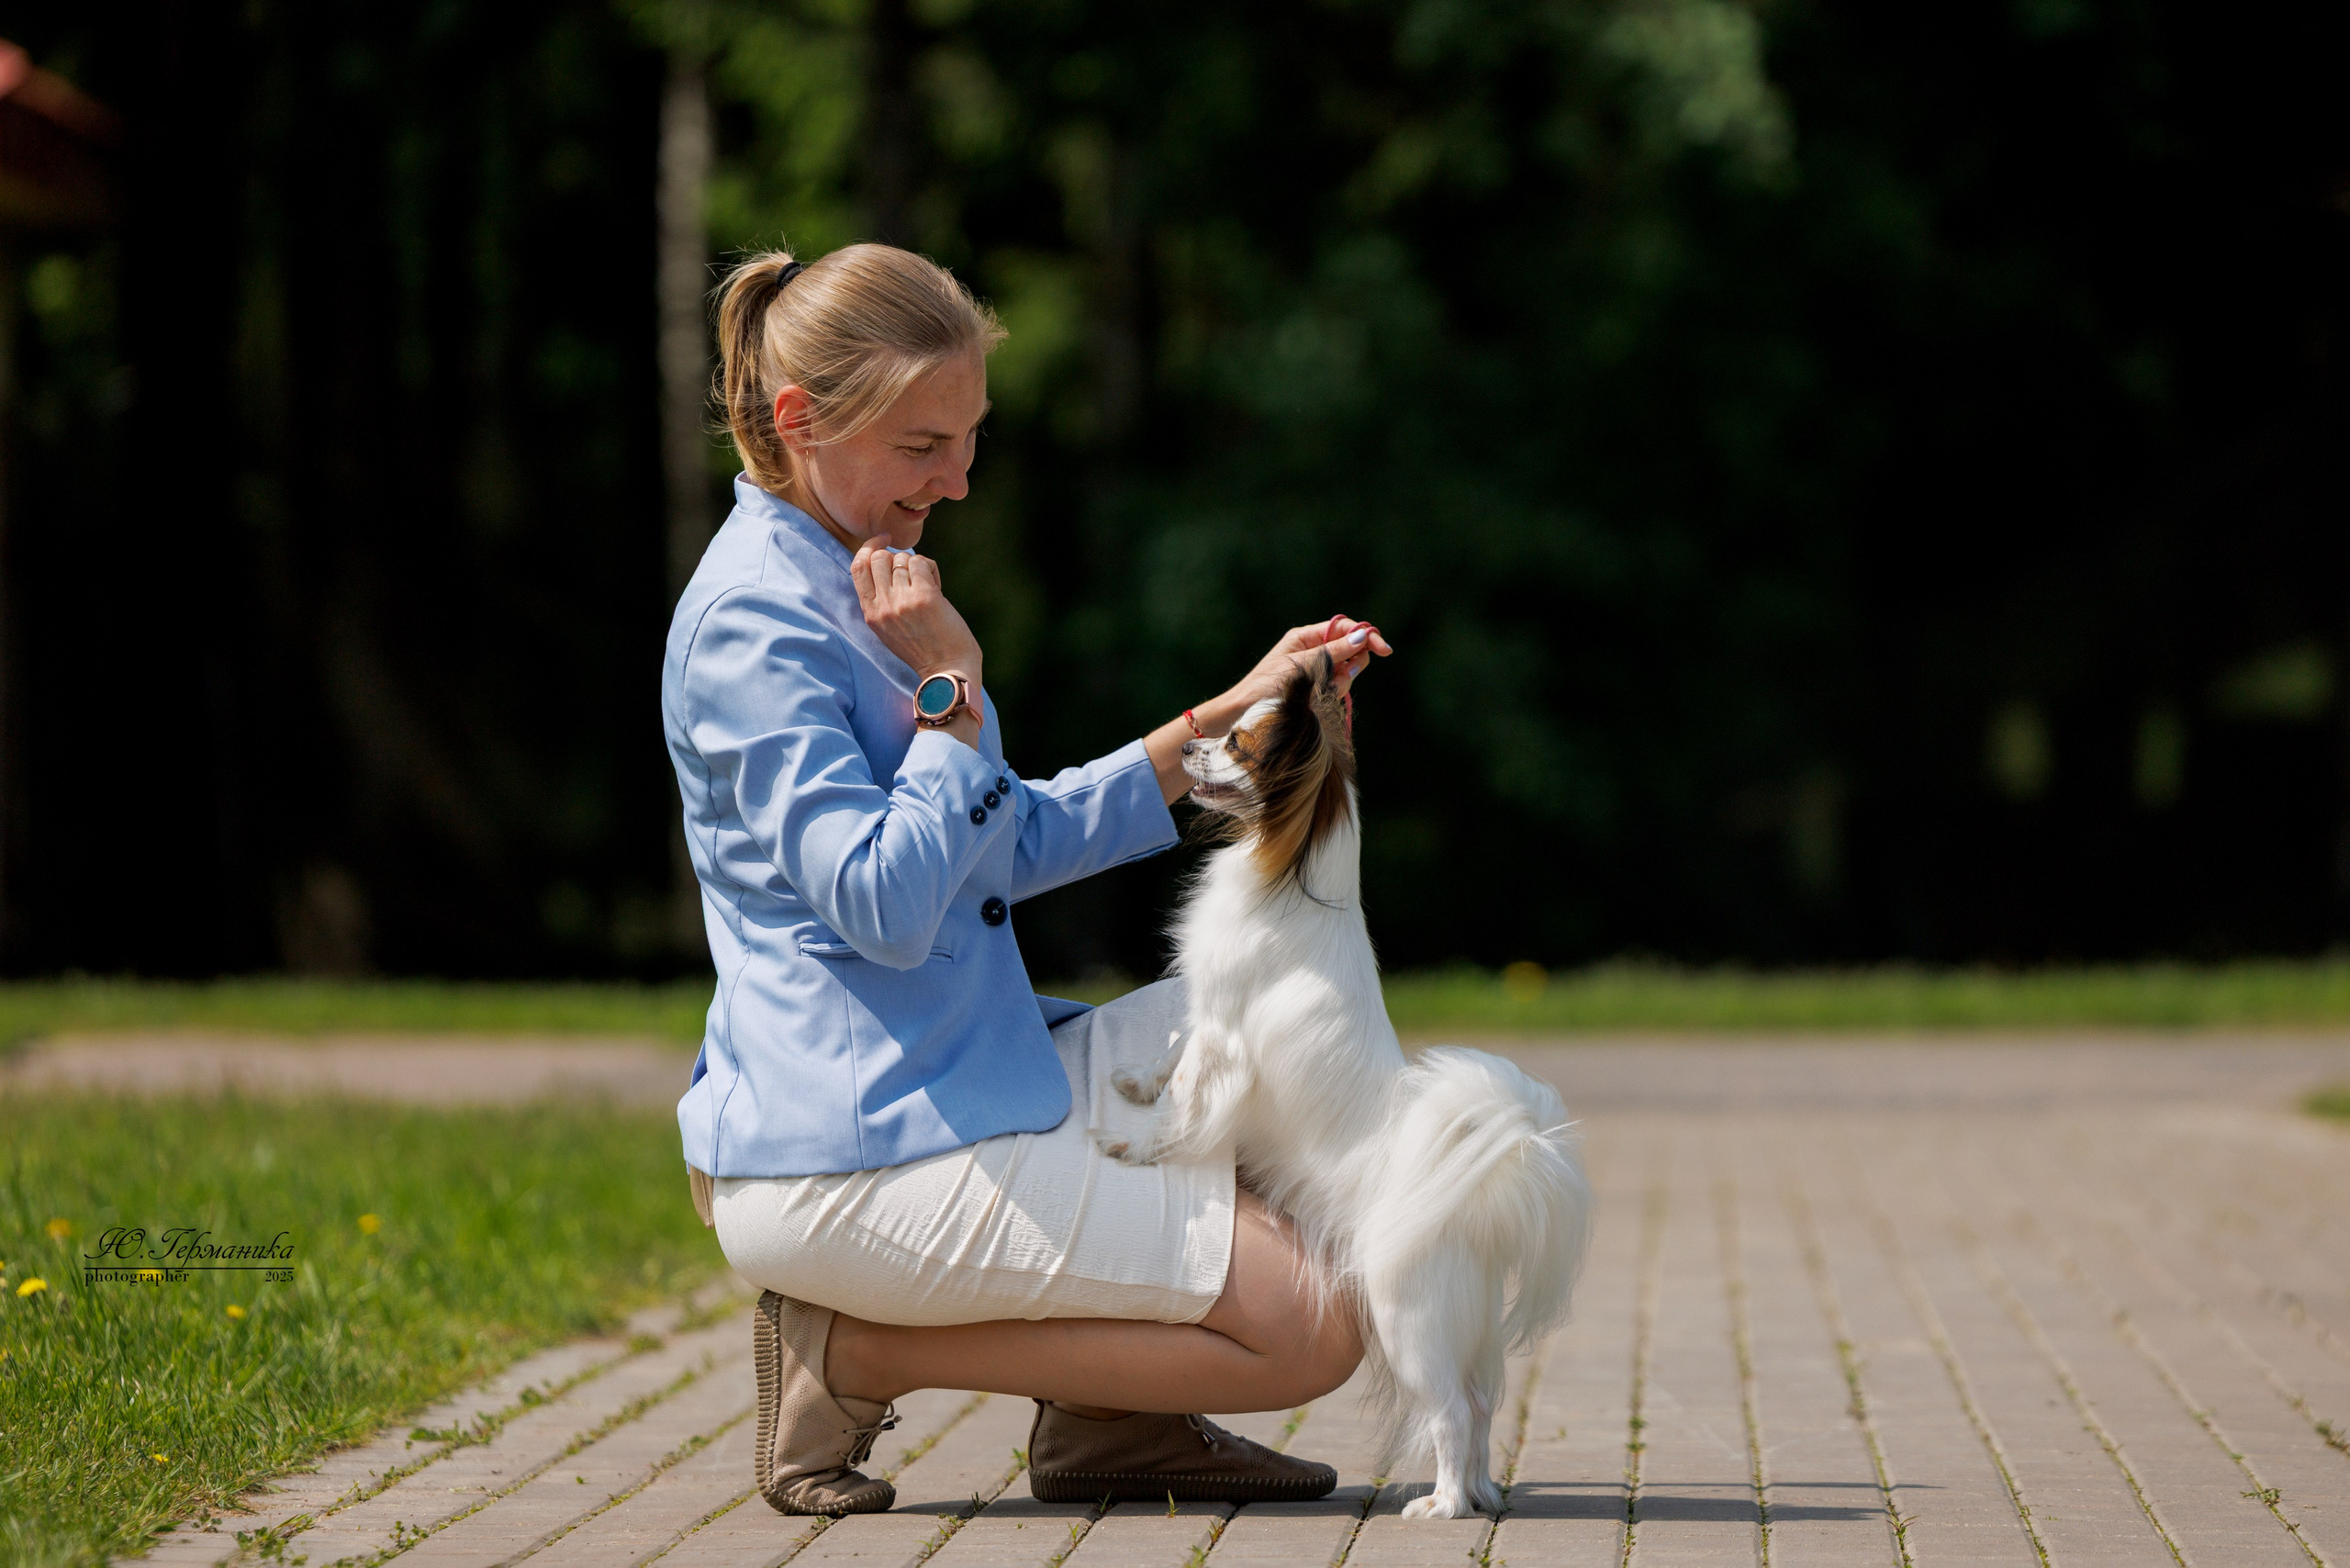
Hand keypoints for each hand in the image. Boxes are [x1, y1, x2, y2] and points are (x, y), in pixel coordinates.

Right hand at [849, 537, 984, 686]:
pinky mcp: (925, 596)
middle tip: (913, 574)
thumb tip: (885, 561)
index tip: (883, 541)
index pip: (857, 567)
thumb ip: (881, 600)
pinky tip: (937, 586)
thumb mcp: (888, 628)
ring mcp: (903, 600)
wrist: (947, 670)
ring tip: (927, 587)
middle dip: (897, 558)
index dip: (869, 547)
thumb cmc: (923, 648)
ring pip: (903, 558)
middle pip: (880, 557)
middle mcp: (883, 606)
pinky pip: (921, 562)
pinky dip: (930, 569)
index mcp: (870, 613)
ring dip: (918, 566)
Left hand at [1202, 616, 1392, 733]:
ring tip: (1322, 691)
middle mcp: (1313, 650)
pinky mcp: (1317, 689)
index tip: (1385, 650)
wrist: (1245, 714)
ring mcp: (1316, 670)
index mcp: (1305, 637)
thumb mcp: (1303, 666)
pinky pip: (1338, 687)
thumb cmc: (1266, 686)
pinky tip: (1320, 699)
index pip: (1344, 628)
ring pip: (1347, 671)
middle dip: (1353, 664)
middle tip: (1341, 677)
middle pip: (1351, 649)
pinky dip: (1335, 693)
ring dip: (1342, 682)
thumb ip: (1334, 652)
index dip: (1367, 636)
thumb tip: (1363, 635)